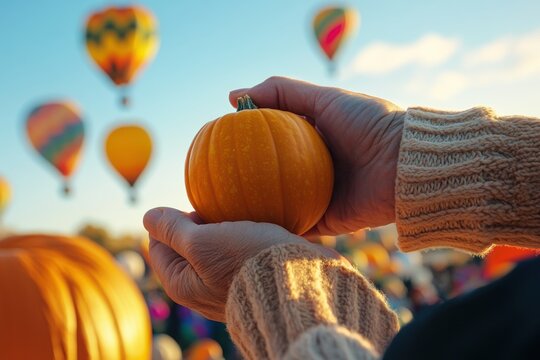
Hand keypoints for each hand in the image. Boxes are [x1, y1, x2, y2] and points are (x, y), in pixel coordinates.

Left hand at [143, 207, 339, 321]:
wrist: (299, 282)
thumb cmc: (247, 262)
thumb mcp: (202, 243)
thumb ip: (172, 229)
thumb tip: (148, 216)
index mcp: (180, 283)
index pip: (158, 244)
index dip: (172, 222)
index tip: (198, 214)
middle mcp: (200, 287)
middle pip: (185, 245)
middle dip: (197, 224)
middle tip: (219, 216)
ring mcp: (224, 283)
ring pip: (212, 244)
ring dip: (221, 227)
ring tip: (239, 218)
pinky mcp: (248, 275)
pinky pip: (235, 249)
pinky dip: (239, 235)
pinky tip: (254, 226)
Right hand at [230, 77, 403, 235]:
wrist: (405, 166)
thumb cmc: (368, 124)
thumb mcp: (324, 98)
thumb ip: (281, 91)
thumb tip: (232, 95)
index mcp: (313, 140)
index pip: (270, 142)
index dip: (245, 143)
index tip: (217, 146)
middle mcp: (314, 170)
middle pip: (271, 176)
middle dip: (245, 181)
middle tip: (213, 185)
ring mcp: (320, 197)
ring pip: (280, 204)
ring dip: (256, 210)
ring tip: (222, 213)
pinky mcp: (328, 222)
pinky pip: (297, 226)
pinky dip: (277, 229)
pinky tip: (248, 232)